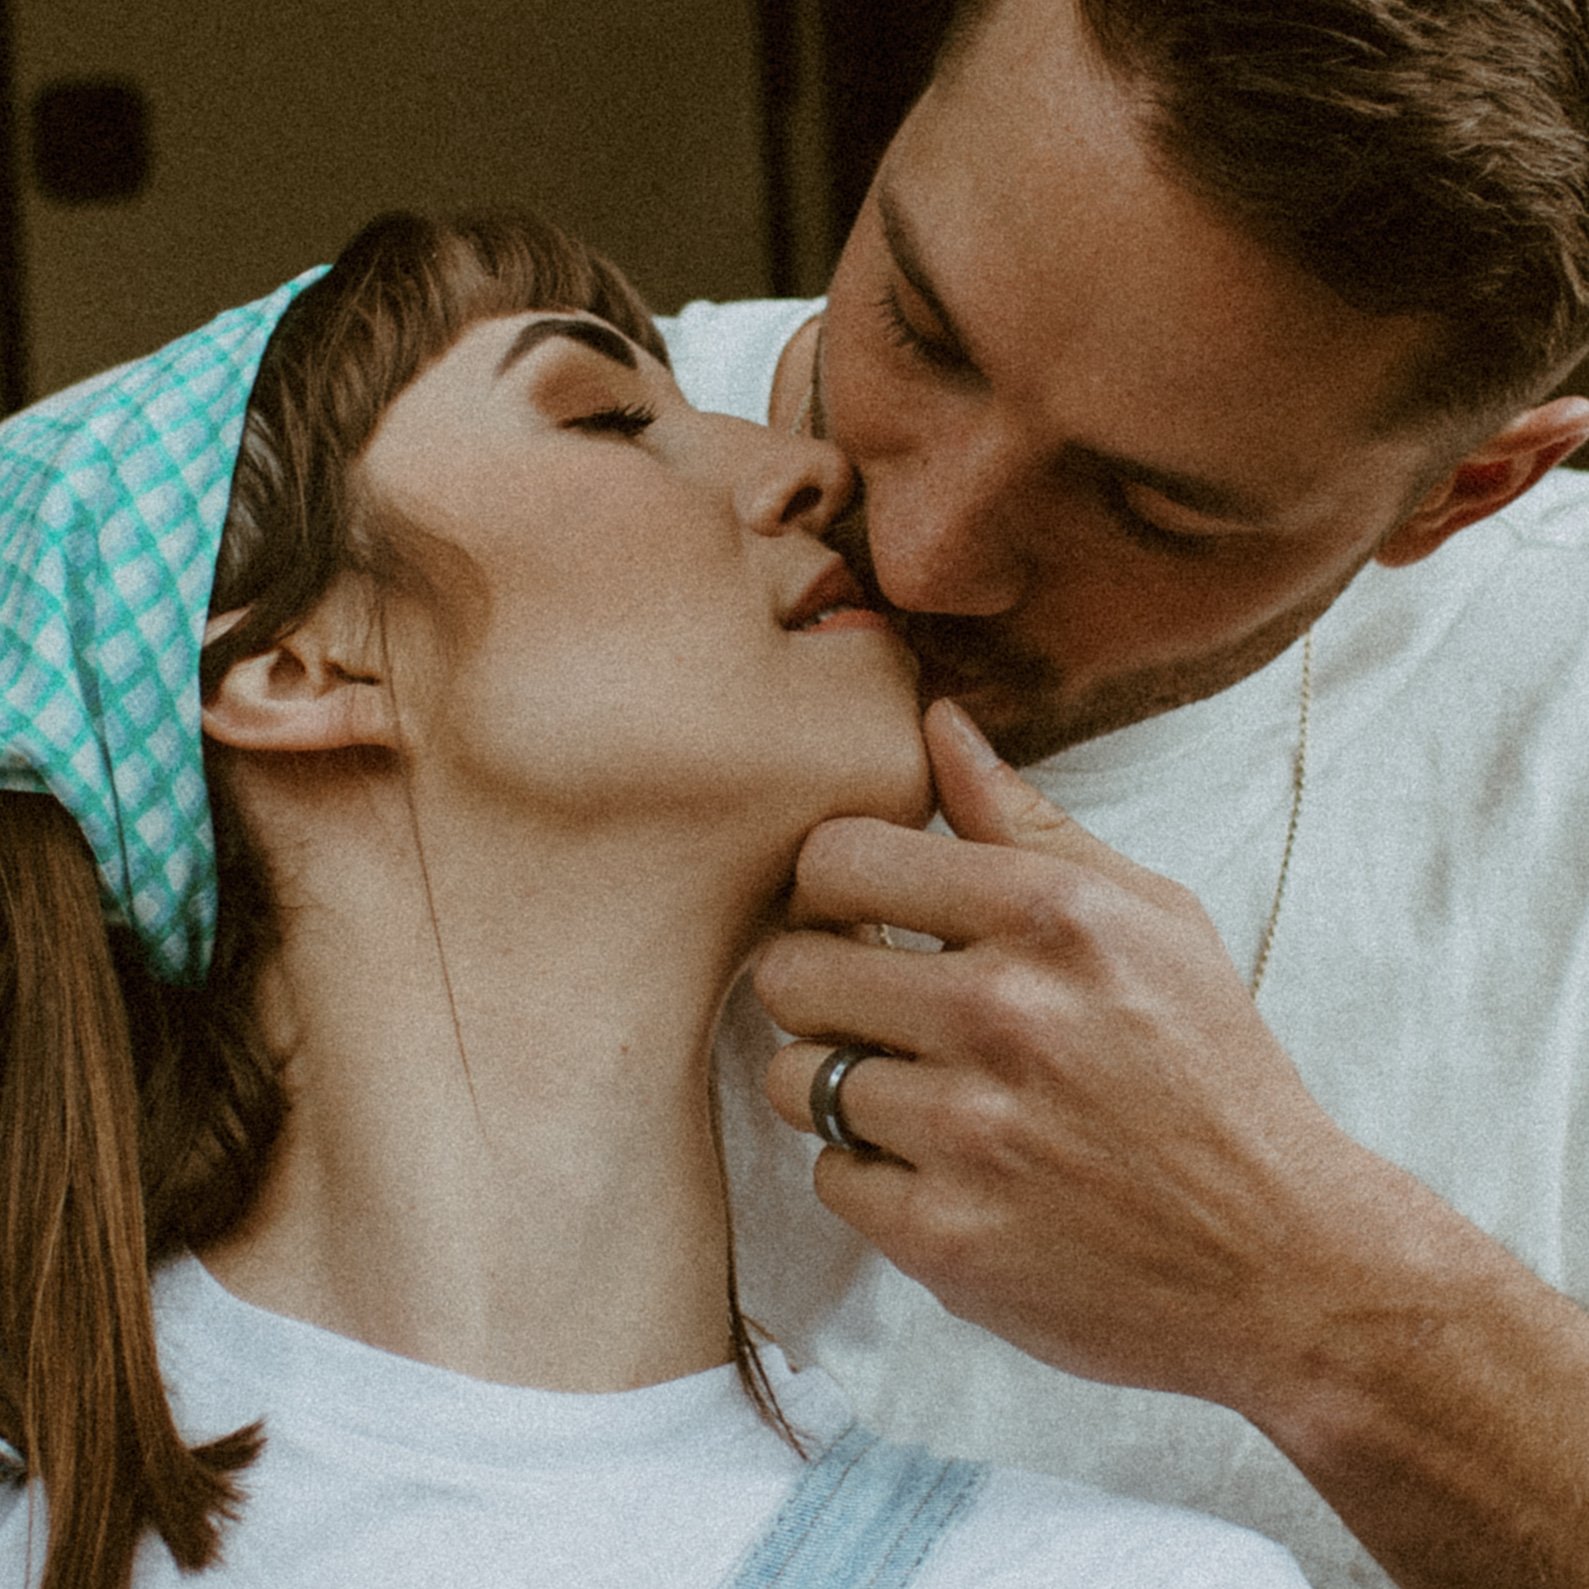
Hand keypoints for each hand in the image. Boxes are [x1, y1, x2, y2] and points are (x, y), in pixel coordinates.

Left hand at [758, 698, 1368, 1408]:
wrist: (1282, 1256)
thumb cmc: (1209, 1067)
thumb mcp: (1150, 917)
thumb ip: (1025, 820)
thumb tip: (934, 720)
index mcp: (1049, 916)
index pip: (836, 858)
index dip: (828, 886)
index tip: (857, 916)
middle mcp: (1002, 1014)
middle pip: (789, 971)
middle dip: (816, 985)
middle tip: (871, 1008)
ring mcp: (971, 1132)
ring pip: (796, 1079)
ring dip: (839, 1085)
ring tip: (914, 1091)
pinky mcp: (948, 1238)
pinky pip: (832, 1175)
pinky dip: (873, 1173)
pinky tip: (942, 1167)